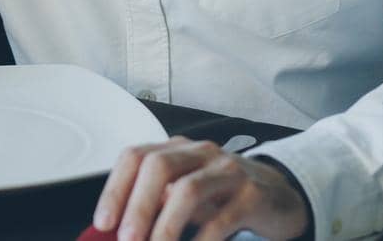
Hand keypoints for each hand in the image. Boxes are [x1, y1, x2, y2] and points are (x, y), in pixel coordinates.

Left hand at [92, 138, 310, 240]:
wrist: (280, 197)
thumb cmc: (224, 197)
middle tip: (126, 239)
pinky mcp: (253, 195)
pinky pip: (221, 218)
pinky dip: (200, 240)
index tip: (103, 223)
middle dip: (137, 205)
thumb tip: (118, 231)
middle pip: (158, 167)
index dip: (114, 189)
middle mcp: (200, 153)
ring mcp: (228, 171)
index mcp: (177, 150)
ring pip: (188, 189)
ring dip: (165, 225)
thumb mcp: (186, 197)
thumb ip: (156, 206)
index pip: (135, 157)